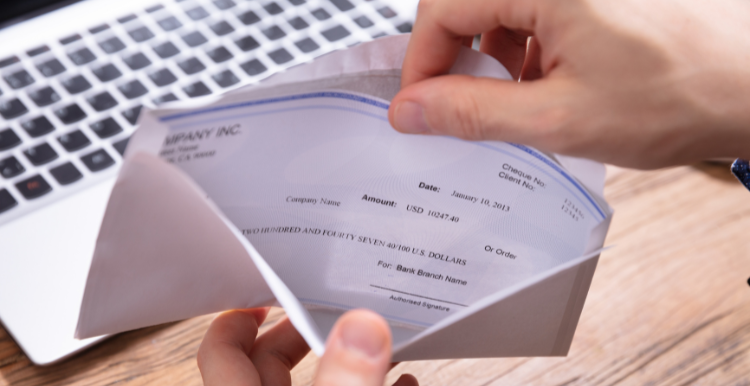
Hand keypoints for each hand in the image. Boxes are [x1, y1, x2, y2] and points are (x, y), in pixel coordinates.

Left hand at [197, 308, 418, 385]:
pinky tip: (403, 382)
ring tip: (377, 338)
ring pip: (316, 383)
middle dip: (305, 330)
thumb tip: (363, 327)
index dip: (239, 315)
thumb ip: (346, 381)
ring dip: (346, 359)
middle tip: (334, 306)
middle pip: (270, 362)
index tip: (270, 289)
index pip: (221, 351)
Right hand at [389, 0, 749, 168]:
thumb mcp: (559, 117)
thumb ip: (472, 112)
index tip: (419, 107)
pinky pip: (536, 8)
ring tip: (523, 99)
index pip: (441, 9)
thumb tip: (411, 110)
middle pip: (467, 4)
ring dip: (495, 56)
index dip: (421, 64)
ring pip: (500, 7)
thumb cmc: (683, 92)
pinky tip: (551, 81)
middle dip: (457, 60)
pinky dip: (528, 47)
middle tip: (464, 107)